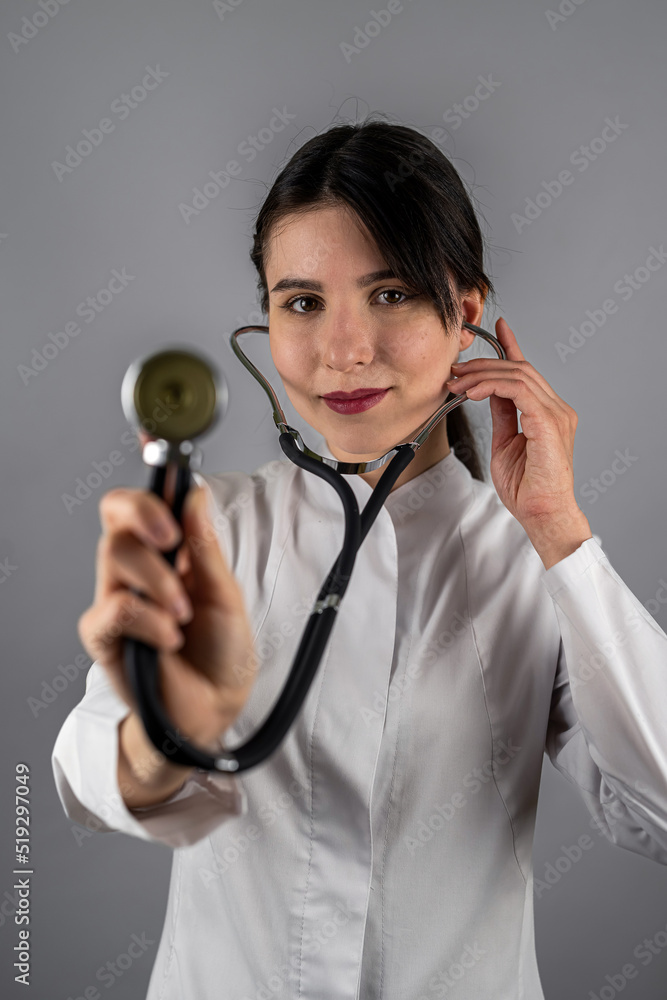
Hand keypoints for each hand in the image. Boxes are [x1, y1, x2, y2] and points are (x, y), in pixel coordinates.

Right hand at [78, 481, 258, 757]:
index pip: (145, 500)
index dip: (146, 468)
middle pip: (115, 514)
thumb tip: (194, 494)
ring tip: (183, 615)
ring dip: (158, 582)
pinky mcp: (103, 636)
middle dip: (146, 514)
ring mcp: (115, 599)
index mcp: (167, 552)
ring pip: (115, 555)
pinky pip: (115, 608)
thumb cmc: (220, 653)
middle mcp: (136, 569)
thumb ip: (206, 548)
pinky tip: (170, 639)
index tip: (155, 439)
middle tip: (172, 539)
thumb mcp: (225, 594)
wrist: (213, 711)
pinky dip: (149, 621)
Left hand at [446, 317, 591, 566]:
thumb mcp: (506, 442)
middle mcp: (556, 409)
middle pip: (519, 369)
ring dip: (481, 375)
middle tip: (455, 371)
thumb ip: (503, 414)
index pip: (528, 371)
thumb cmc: (527, 488)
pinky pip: (518, 390)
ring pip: (517, 375)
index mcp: (548, 412)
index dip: (512, 346)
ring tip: (457, 383)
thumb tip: (489, 393)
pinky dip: (492, 386)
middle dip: (483, 364)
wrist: (544, 514)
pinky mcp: (548, 423)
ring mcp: (556, 414)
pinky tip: (472, 392)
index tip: (497, 327)